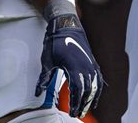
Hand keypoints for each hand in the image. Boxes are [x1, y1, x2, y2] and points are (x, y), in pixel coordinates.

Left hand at [36, 0, 101, 117]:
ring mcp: (91, 64)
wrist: (66, 24)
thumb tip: (39, 92)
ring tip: (86, 108)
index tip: (71, 112)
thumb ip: (44, 78)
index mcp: (73, 67)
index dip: (74, 104)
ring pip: (95, 86)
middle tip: (77, 114)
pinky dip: (98, 90)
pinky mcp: (93, 61)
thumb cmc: (56, 41)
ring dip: (91, 99)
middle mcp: (85, 67)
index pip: (77, 91)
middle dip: (83, 104)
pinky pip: (99, 79)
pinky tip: (95, 96)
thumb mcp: (47, 60)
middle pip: (88, 91)